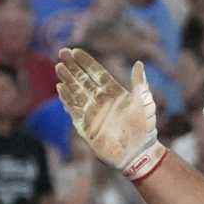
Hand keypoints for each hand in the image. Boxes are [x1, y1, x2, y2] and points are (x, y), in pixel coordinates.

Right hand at [56, 49, 164, 180]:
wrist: (139, 153)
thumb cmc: (145, 128)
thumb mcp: (144, 103)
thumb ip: (139, 83)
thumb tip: (139, 63)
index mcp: (115, 93)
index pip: (97, 73)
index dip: (86, 62)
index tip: (75, 50)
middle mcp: (101, 101)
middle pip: (83, 80)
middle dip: (72, 67)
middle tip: (61, 52)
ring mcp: (92, 112)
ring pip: (76, 92)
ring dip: (67, 79)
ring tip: (59, 66)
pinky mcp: (85, 126)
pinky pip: (74, 110)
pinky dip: (67, 99)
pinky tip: (60, 88)